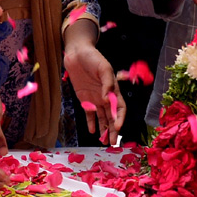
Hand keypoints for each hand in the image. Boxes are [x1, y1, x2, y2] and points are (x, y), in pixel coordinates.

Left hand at [64, 25, 124, 143]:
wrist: (77, 53)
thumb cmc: (93, 58)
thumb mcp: (103, 67)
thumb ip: (107, 83)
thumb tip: (106, 99)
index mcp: (113, 90)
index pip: (119, 108)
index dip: (120, 118)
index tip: (118, 127)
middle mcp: (106, 97)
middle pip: (112, 117)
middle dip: (113, 130)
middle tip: (113, 142)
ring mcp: (95, 99)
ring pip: (102, 118)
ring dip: (104, 130)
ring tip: (105, 141)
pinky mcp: (85, 99)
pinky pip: (90, 114)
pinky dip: (92, 123)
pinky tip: (93, 131)